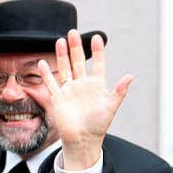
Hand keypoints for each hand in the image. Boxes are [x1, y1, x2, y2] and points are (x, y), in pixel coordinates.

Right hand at [39, 30, 132, 169]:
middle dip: (76, 47)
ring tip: (60, 41)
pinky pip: (51, 83)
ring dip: (62, 55)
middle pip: (78, 61)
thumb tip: (130, 76)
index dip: (98, 51)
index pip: (98, 64)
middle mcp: (82, 85)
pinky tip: (43, 63)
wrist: (82, 139)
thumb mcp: (111, 106)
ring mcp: (69, 91)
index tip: (97, 38)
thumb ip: (119, 91)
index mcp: (96, 86)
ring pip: (65, 68)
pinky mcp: (58, 98)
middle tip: (73, 33)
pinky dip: (46, 74)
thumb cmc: (98, 125)